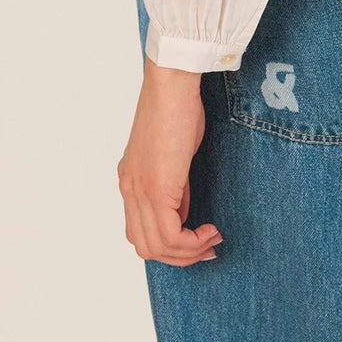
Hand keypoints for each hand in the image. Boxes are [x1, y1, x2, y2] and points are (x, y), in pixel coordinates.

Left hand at [117, 59, 223, 266]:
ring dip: (188, 252)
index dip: (170, 244)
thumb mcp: (173, 154)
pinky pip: (169, 235)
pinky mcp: (155, 188)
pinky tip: (209, 229)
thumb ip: (173, 183)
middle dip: (180, 256)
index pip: (140, 232)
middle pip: (145, 248)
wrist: (172, 85)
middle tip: (208, 246)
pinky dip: (191, 242)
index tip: (199, 239)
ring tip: (212, 239)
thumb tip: (182, 210)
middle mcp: (129, 189)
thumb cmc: (177, 107)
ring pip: (155, 248)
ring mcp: (139, 190)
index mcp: (131, 181)